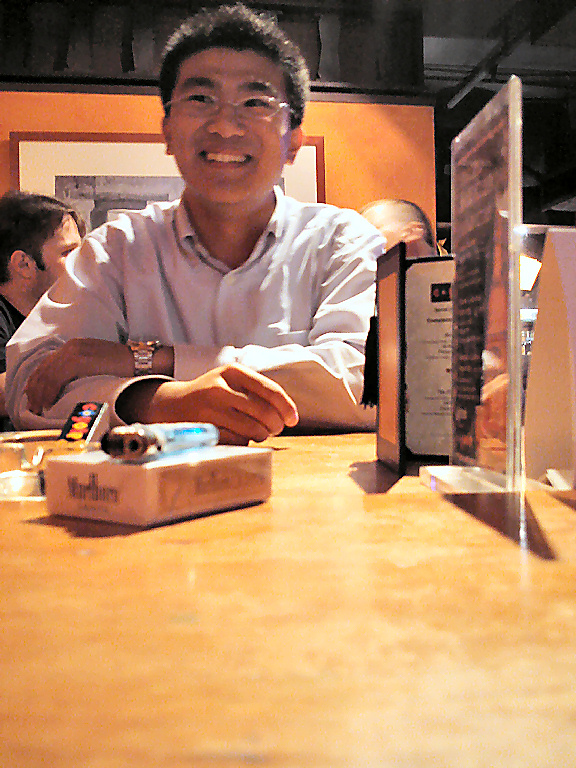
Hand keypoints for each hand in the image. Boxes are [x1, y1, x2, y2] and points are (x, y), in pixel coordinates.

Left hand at [25, 338, 133, 414]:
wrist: (141, 361)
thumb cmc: (124, 367)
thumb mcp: (97, 364)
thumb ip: (81, 370)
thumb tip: (67, 387)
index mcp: (75, 346)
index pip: (48, 363)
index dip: (37, 380)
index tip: (33, 395)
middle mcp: (72, 346)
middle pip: (44, 368)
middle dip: (35, 389)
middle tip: (32, 406)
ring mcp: (75, 351)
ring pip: (47, 374)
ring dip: (39, 393)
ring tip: (38, 408)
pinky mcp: (80, 360)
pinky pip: (57, 377)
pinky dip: (50, 391)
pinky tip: (48, 402)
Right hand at [127, 363, 298, 444]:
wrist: (172, 405)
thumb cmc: (211, 394)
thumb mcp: (230, 381)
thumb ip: (256, 391)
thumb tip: (288, 413)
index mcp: (232, 372)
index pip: (270, 390)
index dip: (286, 407)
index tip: (293, 419)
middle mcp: (220, 388)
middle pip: (265, 413)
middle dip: (276, 425)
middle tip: (275, 429)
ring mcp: (211, 410)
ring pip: (254, 430)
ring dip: (263, 435)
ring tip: (259, 432)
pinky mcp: (205, 430)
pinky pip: (238, 441)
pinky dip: (245, 442)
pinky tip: (240, 435)